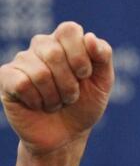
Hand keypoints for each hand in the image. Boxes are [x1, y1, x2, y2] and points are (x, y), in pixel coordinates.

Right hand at [0, 21, 113, 154]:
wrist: (67, 135)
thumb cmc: (85, 105)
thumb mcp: (103, 82)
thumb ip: (103, 56)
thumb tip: (89, 37)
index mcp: (65, 41)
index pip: (69, 30)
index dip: (80, 56)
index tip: (85, 75)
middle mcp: (41, 45)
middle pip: (54, 53)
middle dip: (70, 83)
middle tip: (71, 96)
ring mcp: (22, 61)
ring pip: (40, 73)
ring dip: (55, 97)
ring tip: (56, 103)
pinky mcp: (7, 78)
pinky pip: (22, 84)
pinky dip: (38, 101)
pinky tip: (38, 105)